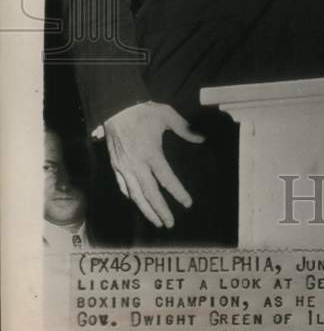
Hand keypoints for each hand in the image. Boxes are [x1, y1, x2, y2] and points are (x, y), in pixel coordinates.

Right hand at [103, 102, 204, 227]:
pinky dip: (131, 196)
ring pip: (135, 194)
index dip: (178, 192)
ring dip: (146, 209)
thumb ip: (185, 129)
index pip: (166, 179)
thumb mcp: (167, 115)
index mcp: (150, 153)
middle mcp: (136, 164)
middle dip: (160, 210)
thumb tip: (202, 138)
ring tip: (157, 222)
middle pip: (150, 193)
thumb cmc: (144, 111)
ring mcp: (124, 166)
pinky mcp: (115, 165)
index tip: (188, 203)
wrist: (116, 107)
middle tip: (170, 223)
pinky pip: (123, 186)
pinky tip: (137, 203)